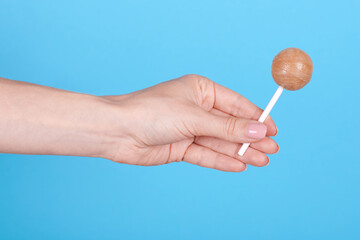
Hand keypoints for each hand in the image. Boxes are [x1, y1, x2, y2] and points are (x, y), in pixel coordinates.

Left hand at [102, 74, 278, 171]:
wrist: (117, 131)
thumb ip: (227, 127)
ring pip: (220, 142)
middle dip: (250, 138)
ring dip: (240, 152)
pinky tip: (240, 165)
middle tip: (272, 150)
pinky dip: (222, 160)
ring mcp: (189, 129)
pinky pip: (206, 154)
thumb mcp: (195, 117)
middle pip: (230, 125)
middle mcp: (196, 108)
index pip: (236, 104)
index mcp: (201, 90)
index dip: (256, 117)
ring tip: (262, 161)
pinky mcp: (181, 147)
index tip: (274, 130)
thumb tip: (259, 130)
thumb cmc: (152, 112)